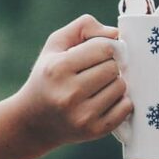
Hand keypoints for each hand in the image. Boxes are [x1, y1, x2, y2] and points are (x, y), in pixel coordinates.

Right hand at [14, 14, 132, 151]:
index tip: (97, 54)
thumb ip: (83, 27)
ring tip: (98, 86)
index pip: (104, 48)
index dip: (105, 48)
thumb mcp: (55, 46)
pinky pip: (125, 108)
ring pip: (121, 87)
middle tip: (96, 71)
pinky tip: (105, 100)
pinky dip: (121, 102)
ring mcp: (82, 115)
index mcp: (58, 69)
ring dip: (115, 83)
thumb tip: (115, 33)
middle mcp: (69, 94)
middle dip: (109, 66)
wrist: (33, 122)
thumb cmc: (48, 77)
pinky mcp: (94, 131)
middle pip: (113, 68)